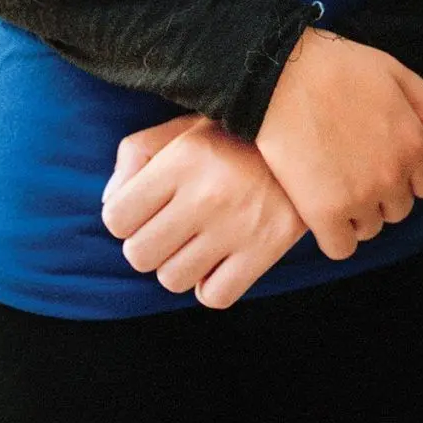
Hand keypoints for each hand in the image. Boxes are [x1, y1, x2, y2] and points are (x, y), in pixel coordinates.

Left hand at [101, 115, 306, 308]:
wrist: (311, 137)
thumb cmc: (236, 134)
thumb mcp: (183, 126)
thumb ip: (136, 154)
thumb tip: (110, 205)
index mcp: (182, 159)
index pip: (116, 217)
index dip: (123, 218)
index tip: (142, 210)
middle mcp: (206, 194)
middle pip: (139, 255)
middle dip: (146, 245)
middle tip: (168, 229)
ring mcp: (237, 226)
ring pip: (172, 280)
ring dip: (177, 266)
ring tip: (195, 243)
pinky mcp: (266, 250)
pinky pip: (214, 296)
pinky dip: (210, 285)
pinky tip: (218, 261)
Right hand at [254, 30, 422, 260]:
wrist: (280, 76)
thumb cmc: (336, 67)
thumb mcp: (393, 72)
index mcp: (413, 144)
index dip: (407, 175)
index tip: (382, 163)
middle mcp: (393, 175)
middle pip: (399, 209)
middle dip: (381, 193)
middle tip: (353, 169)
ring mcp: (360, 197)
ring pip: (370, 228)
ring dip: (356, 213)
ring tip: (333, 184)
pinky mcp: (325, 212)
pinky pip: (341, 247)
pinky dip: (335, 235)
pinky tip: (321, 210)